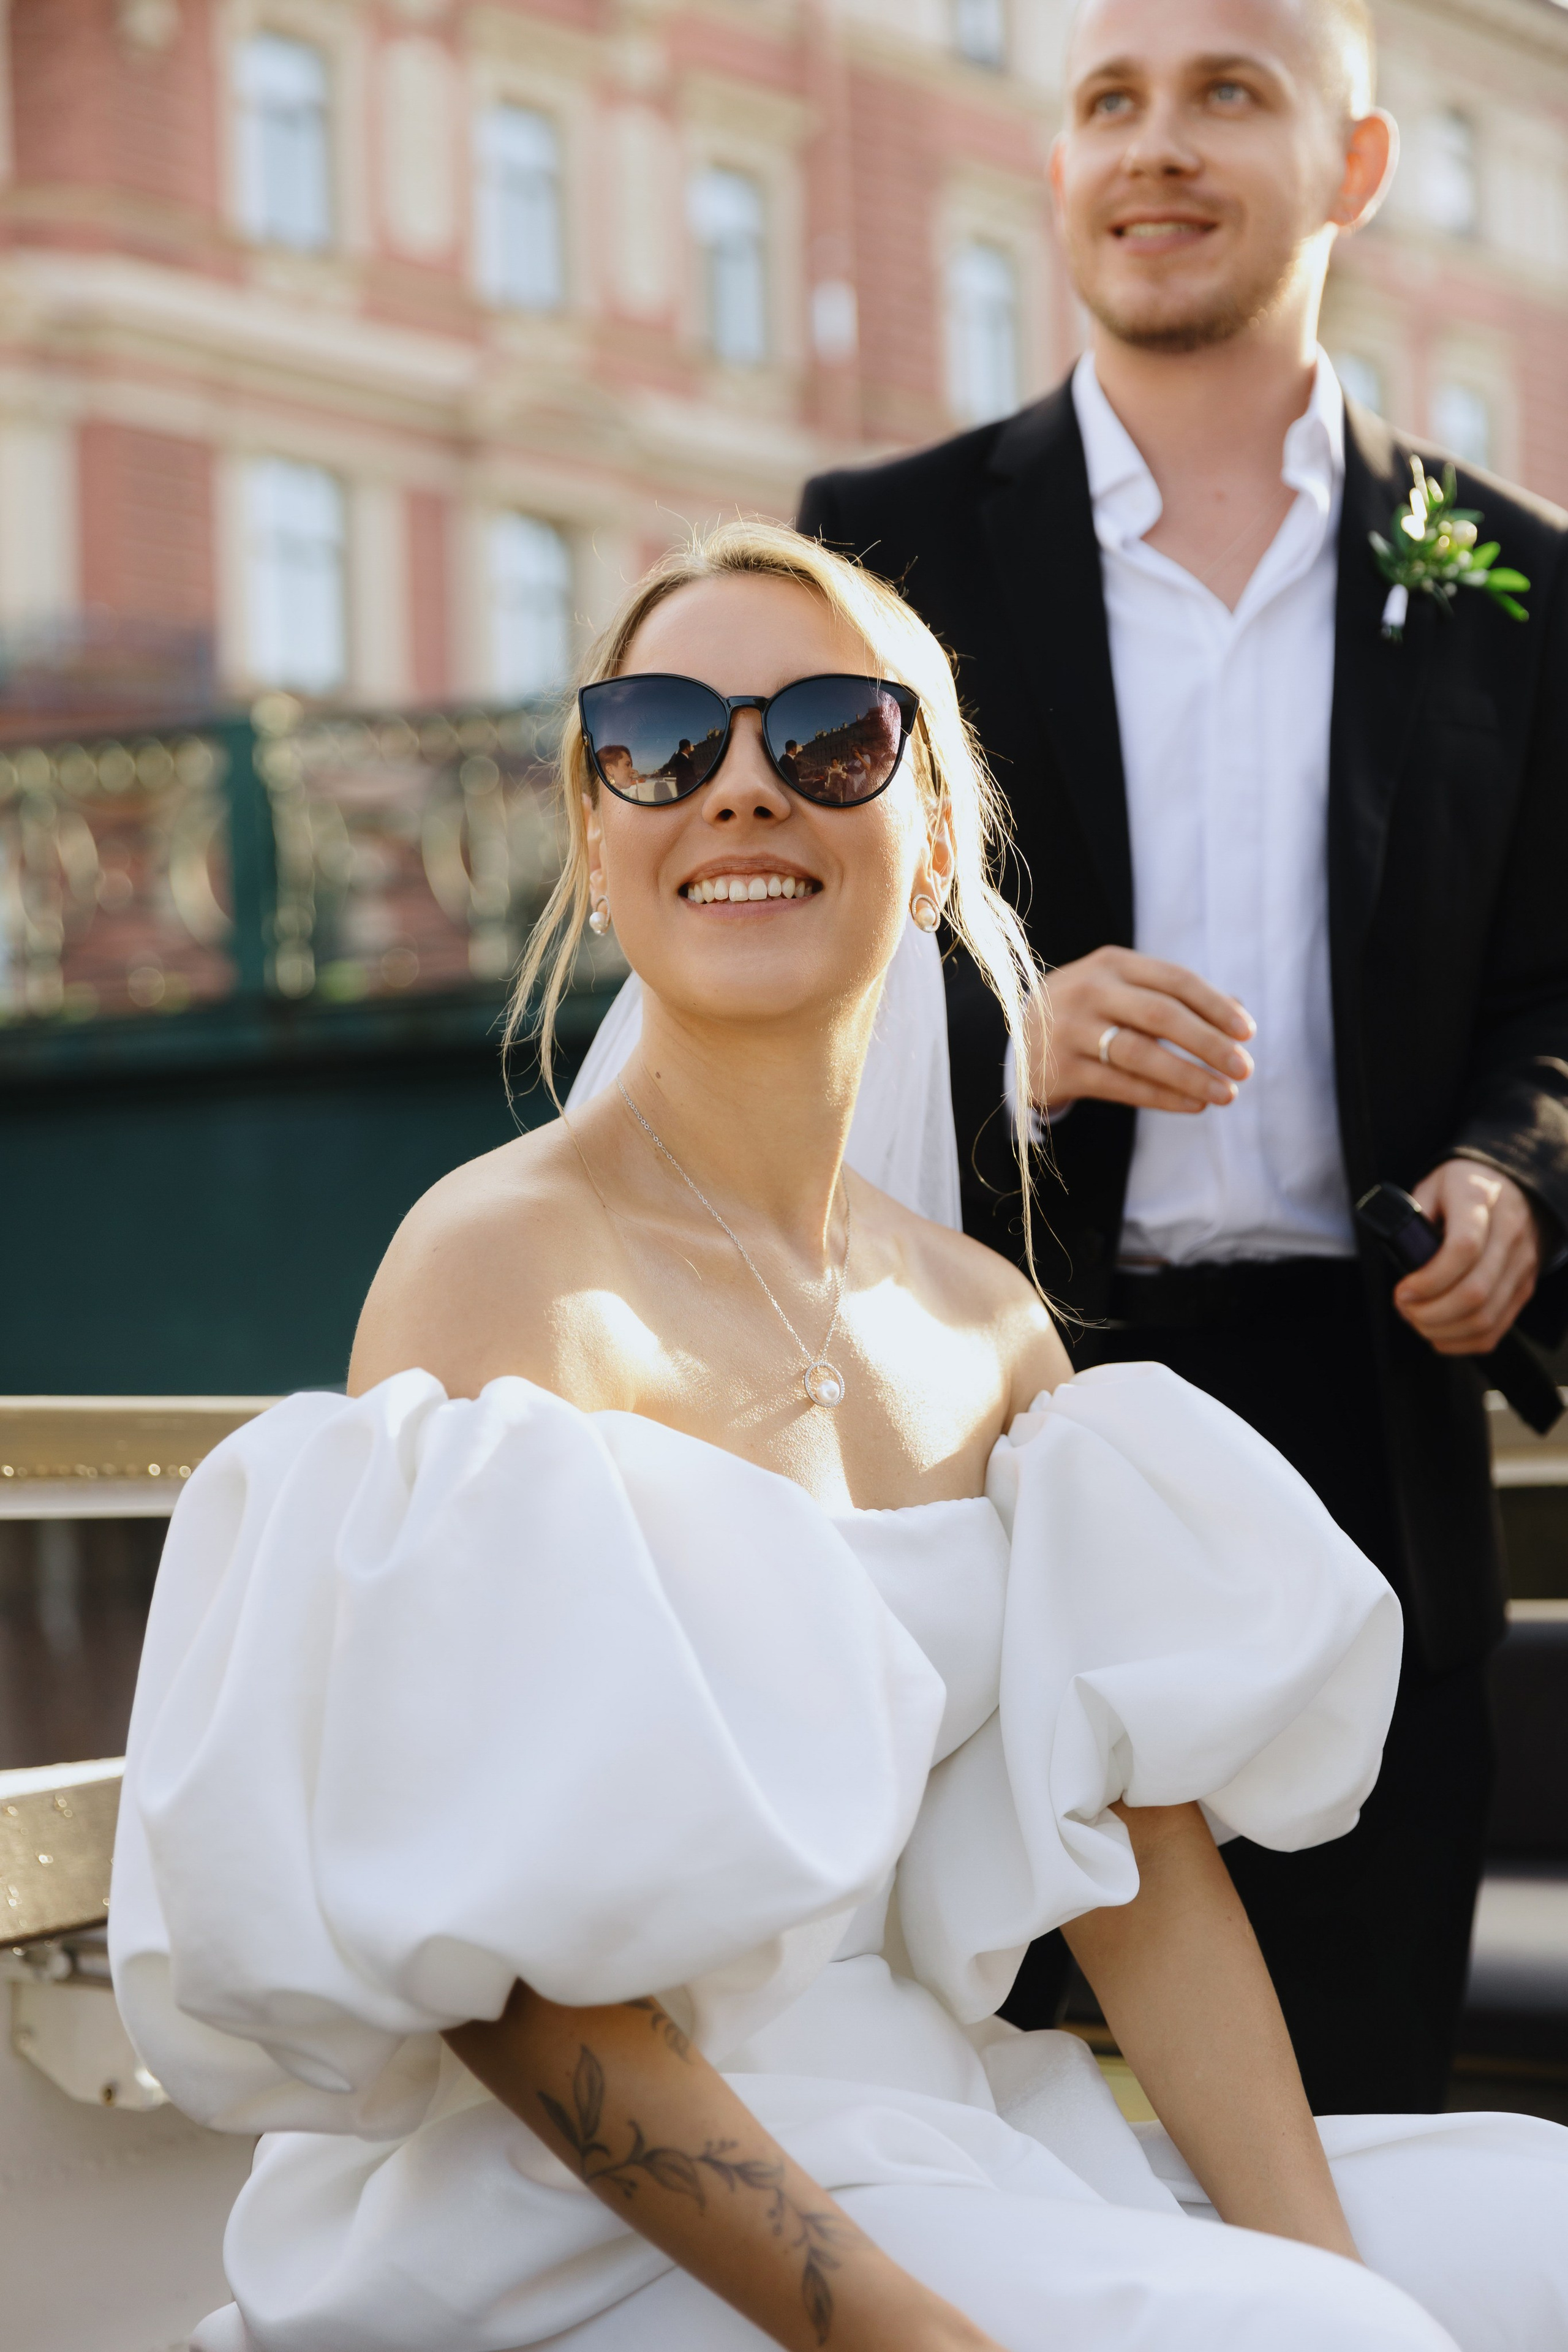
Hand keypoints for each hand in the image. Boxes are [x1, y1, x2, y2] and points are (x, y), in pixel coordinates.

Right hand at [1027, 947, 1254, 1114]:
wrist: (1019, 1038)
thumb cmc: (1090, 1012)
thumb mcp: (1124, 990)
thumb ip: (1174, 997)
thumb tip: (1239, 1011)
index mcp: (1112, 963)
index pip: (1174, 980)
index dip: (1215, 1006)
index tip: (1248, 1032)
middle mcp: (1088, 990)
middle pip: (1160, 1014)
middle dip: (1209, 1043)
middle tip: (1245, 1068)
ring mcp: (1070, 1029)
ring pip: (1140, 1053)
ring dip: (1190, 1075)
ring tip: (1226, 1093)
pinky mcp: (1060, 1069)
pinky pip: (1121, 1086)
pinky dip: (1162, 1096)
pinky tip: (1193, 1104)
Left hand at [1395, 1161, 1541, 1354]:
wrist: (1515, 1188)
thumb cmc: (1464, 1187)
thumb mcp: (1433, 1184)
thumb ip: (1414, 1214)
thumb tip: (1401, 1253)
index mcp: (1479, 1200)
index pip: (1463, 1249)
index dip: (1429, 1279)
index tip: (1403, 1290)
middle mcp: (1509, 1233)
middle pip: (1475, 1292)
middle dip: (1430, 1312)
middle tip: (1405, 1309)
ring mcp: (1521, 1264)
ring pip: (1486, 1317)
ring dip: (1443, 1329)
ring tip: (1417, 1320)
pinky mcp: (1524, 1287)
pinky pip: (1497, 1328)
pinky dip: (1463, 1341)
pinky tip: (1439, 1333)